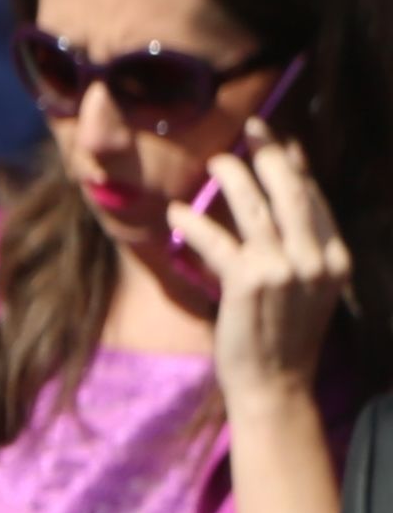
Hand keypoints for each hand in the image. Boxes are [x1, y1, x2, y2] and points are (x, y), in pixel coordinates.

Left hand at [180, 132, 347, 409]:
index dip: (295, 166)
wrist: (275, 385)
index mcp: (335, 259)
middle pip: (293, 193)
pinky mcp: (249, 284)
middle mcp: (316, 260)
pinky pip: (218, 242)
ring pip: (257, 210)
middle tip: (252, 127)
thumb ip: (299, 247)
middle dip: (272, 155)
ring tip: (215, 160)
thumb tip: (283, 205)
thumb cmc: (282, 337)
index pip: (314, 199)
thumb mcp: (305, 289)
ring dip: (234, 178)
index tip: (280, 140)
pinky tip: (176, 213)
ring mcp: (285, 271)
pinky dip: (195, 225)